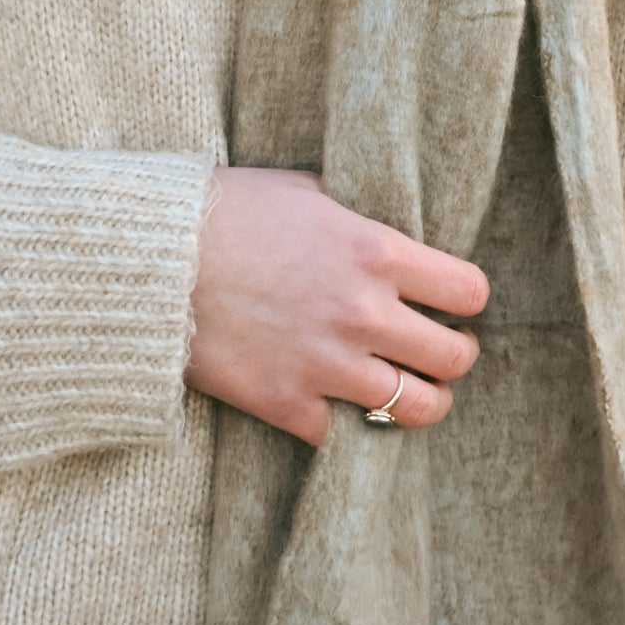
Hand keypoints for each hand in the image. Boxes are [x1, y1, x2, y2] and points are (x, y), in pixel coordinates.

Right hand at [183, 167, 487, 445]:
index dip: (467, 299)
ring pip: (417, 408)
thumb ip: (359, 216)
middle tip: (442, 351)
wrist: (156, 258)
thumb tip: (390, 226)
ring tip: (414, 391)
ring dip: (423, 401)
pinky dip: (346, 425)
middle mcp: (364, 313)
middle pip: (455, 358)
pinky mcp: (286, 403)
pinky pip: (344, 434)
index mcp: (377, 252)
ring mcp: (327, 364)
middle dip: (456, 355)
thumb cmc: (231, 210)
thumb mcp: (309, 190)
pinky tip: (341, 405)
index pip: (468, 291)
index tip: (454, 302)